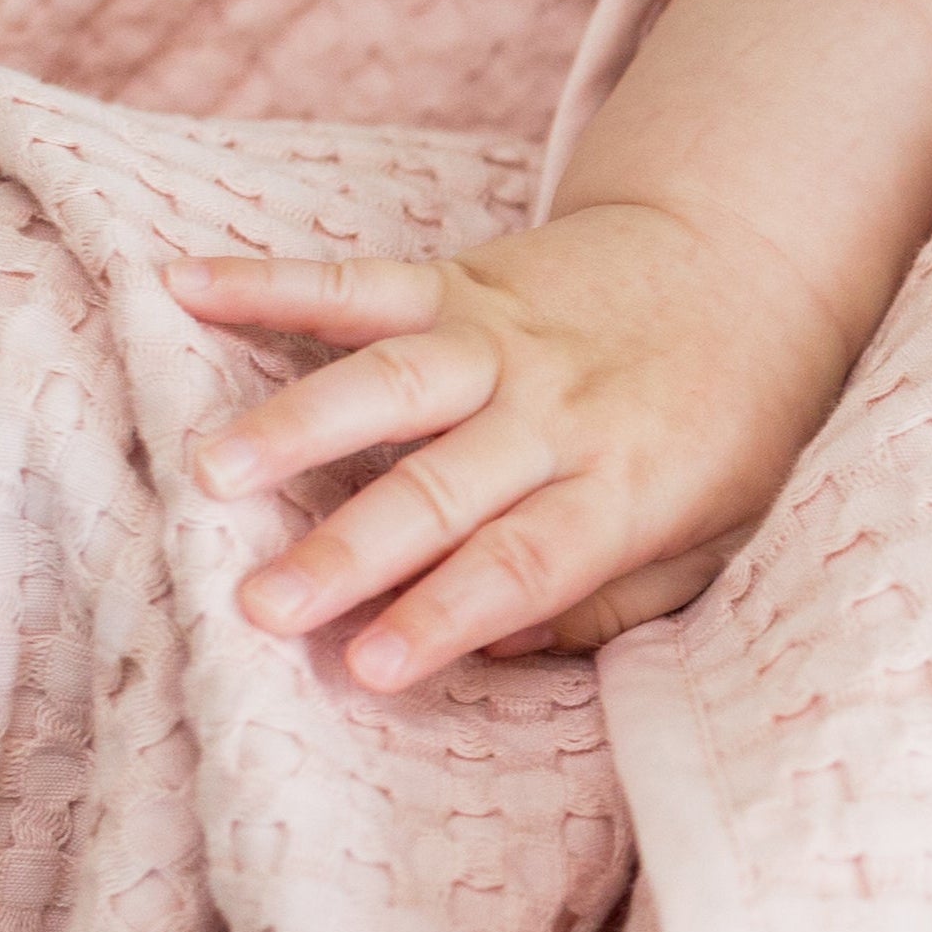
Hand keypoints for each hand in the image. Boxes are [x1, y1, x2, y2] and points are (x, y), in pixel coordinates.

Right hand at [162, 200, 848, 692]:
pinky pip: (358, 282)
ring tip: (208, 472)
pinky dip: (269, 281)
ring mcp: (500, 340)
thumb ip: (617, 602)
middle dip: (349, 550)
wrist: (748, 262)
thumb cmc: (733, 428)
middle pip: (440, 487)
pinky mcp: (460, 282)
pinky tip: (182, 284)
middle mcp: (555, 411)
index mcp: (622, 487)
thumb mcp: (721, 537)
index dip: (446, 615)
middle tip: (261, 606)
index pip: (525, 563)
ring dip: (294, 424)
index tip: (368, 668)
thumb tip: (497, 658)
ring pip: (387, 381)